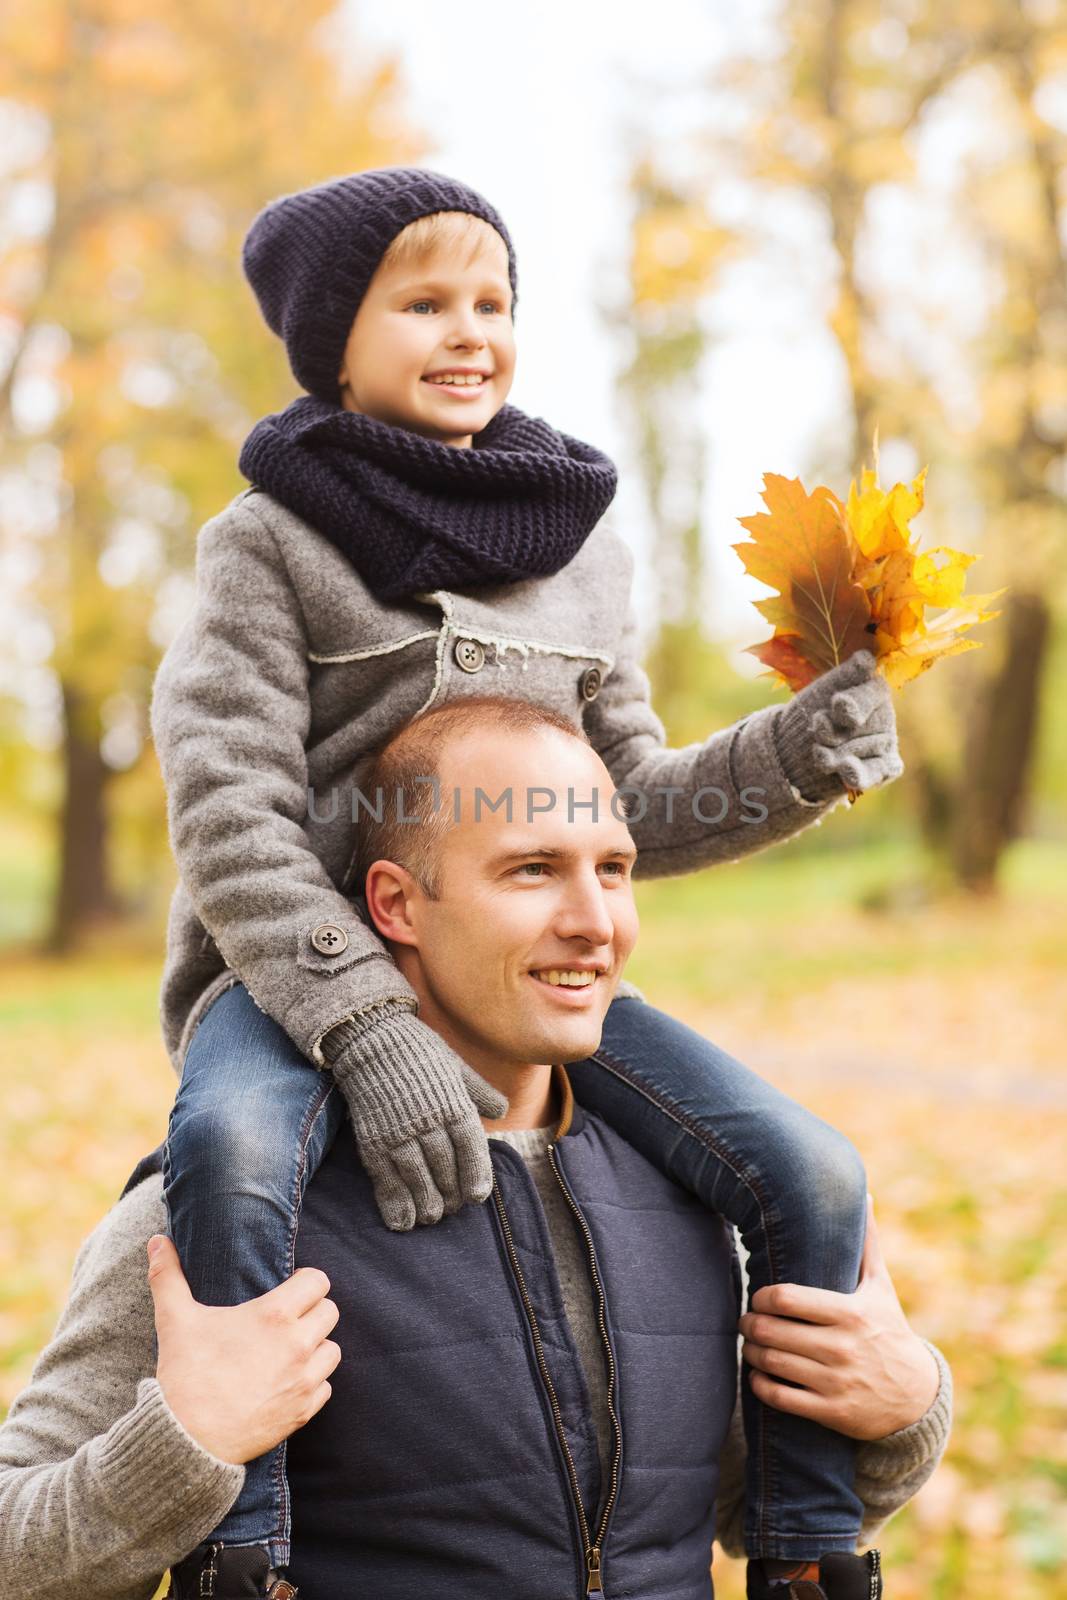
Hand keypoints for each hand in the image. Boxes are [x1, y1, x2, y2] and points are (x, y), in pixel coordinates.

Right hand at [147, 1234, 340, 1464]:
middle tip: (287, 1321)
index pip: (318, 1281)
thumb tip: (157, 1241)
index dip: (306, 1282)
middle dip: (312, 1312)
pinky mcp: (303, 1411)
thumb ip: (168, 1276)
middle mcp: (297, 1344)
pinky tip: (288, 1382)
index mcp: (274, 1315)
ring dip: (316, 1347)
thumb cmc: (185, 1375)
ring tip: (289, 1351)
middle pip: (330, 1312)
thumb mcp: (175, 1320)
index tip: (289, 1290)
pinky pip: (325, 1387)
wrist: (187, 1441)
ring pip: (332, 1350)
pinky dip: (312, 1383)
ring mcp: (303, 1379)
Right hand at [324, 1008, 508, 1231]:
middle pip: (446, 1169)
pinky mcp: (373, 1140)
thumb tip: (502, 1110)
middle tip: (453, 1209)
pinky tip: (402, 1222)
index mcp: (453, 1104)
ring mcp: (399, 1133)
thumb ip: (479, 1091)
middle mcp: (428, 1122)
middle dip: (452, 1195)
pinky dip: (395, 1203)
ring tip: (432, 1217)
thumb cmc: (418, 1051)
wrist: (371, 1038)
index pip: (471, 1149)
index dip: (476, 1175)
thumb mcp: (455, 1066)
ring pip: (418, 1180)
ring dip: (427, 1204)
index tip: (478, 1196)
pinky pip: (386, 1179)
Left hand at [737, 1195, 938, 1440]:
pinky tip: (758, 1373)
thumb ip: (866, 1242)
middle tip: (745, 1320)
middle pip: (771, 1331)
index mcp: (850, 1312)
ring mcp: (836, 1381)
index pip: (785, 1298)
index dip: (761, 1297)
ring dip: (751, 1352)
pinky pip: (779, 1398)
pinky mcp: (831, 1412)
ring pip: (772, 1363)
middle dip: (749, 1324)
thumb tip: (864, 1193)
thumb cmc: (888, 1330)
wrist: (915, 1397)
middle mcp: (842, 1347)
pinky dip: (760, 1384)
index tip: (758, 1297)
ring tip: (750, 1343)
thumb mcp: (881, 1287)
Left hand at [776, 650, 903, 800]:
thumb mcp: (824, 688)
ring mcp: (884, 743)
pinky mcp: (880, 768)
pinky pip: (878, 772)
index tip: (837, 703)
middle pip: (863, 728)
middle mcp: (883, 716)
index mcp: (872, 690)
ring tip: (817, 753)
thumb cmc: (814, 708)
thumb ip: (847, 676)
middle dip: (834, 731)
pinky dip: (862, 774)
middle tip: (816, 728)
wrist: (796, 743)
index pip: (871, 695)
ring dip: (836, 754)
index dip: (856, 702)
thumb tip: (866, 658)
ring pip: (864, 751)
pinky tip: (847, 771)